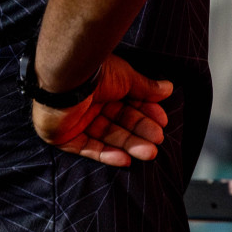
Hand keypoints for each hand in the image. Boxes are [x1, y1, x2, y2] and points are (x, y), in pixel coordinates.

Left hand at [30, 54, 171, 166]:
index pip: (126, 105)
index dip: (145, 113)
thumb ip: (145, 87)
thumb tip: (168, 88)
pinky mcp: (63, 136)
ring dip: (128, 145)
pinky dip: (106, 155)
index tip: (162, 121)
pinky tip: (125, 159)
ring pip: (106, 137)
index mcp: (101, 88)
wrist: (66, 78)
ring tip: (149, 152)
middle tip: (157, 140)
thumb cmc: (95, 72)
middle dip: (139, 132)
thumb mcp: (126, 77)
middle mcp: (88, 103)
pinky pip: (87, 148)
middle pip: (118, 123)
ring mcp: (75, 120)